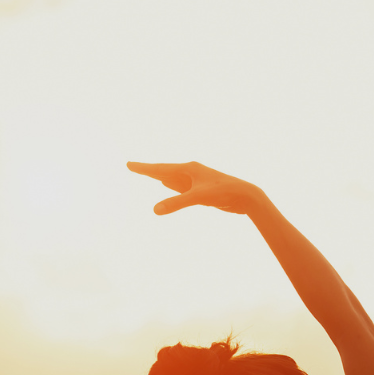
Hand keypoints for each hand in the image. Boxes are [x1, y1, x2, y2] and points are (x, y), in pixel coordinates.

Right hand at [127, 161, 269, 216]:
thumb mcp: (198, 197)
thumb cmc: (224, 192)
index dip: (143, 168)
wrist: (245, 196)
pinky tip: (167, 183)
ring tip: (148, 173)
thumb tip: (154, 210)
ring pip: (172, 178)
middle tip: (133, 166)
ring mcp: (195, 180)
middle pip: (163, 170)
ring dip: (159, 175)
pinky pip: (180, 186)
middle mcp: (190, 172)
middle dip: (148, 170)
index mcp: (188, 169)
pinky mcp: (200, 190)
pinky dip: (170, 184)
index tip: (129, 164)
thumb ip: (176, 203)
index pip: (160, 168)